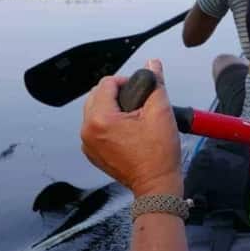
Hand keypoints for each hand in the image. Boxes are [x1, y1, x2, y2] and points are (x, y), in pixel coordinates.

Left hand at [80, 59, 182, 196]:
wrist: (156, 185)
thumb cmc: (158, 156)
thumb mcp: (161, 113)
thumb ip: (155, 84)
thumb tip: (152, 65)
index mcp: (100, 119)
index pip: (107, 83)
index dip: (127, 81)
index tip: (141, 90)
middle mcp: (88, 130)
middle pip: (97, 95)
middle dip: (118, 94)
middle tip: (139, 103)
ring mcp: (88, 144)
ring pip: (95, 111)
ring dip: (112, 107)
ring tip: (134, 117)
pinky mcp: (92, 152)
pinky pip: (95, 128)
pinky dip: (108, 123)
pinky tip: (127, 130)